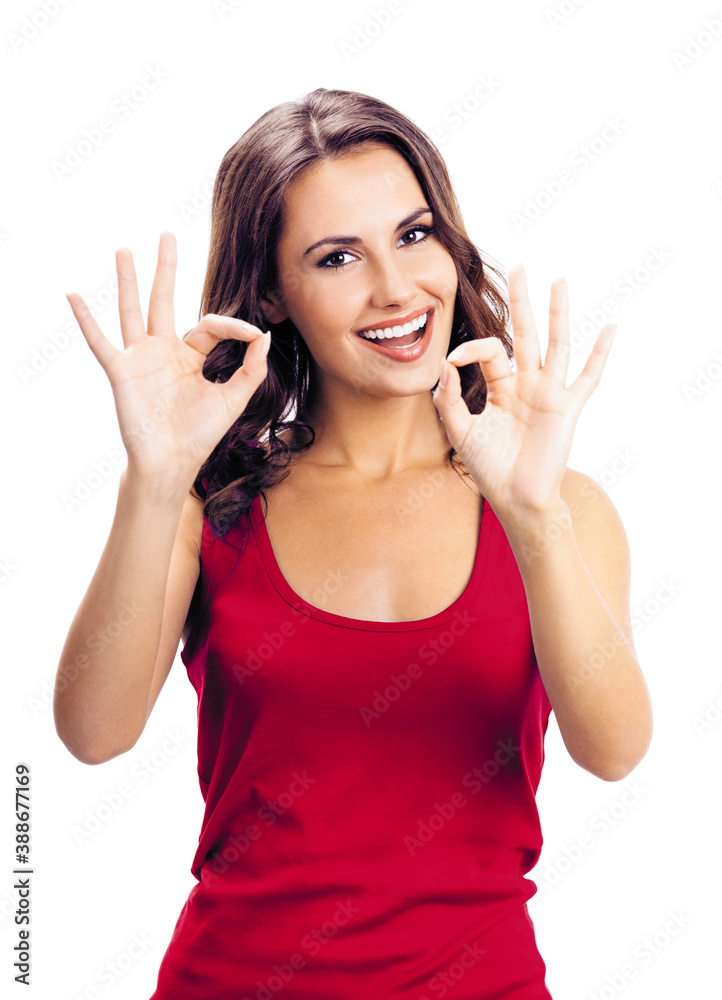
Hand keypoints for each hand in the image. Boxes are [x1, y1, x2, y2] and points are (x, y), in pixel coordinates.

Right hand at [66, 232, 270, 482]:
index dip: (233, 325)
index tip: (253, 332)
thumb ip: (251, 368)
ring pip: (133, 310)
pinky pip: (100, 341)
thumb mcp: (234, 399)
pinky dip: (85, 319)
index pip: (209, 325)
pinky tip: (72, 295)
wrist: (173, 462)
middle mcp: (164, 351)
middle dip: (166, 268)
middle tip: (167, 234)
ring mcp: (140, 359)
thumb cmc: (200, 435)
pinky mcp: (121, 372)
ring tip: (123, 249)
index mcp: (191, 357)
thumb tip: (263, 335)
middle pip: (164, 300)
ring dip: (128, 280)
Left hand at [431, 263, 615, 516]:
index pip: (489, 351)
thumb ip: (448, 401)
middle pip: (525, 333)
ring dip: (558, 313)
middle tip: (520, 267)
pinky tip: (611, 328)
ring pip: (556, 344)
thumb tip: (443, 367)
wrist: (516, 498)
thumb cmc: (490, 469)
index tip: (452, 360)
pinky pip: (588, 377)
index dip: (469, 349)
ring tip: (560, 280)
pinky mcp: (567, 407)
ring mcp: (549, 393)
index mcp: (501, 387)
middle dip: (522, 301)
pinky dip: (600, 353)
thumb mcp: (460, 432)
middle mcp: (526, 384)